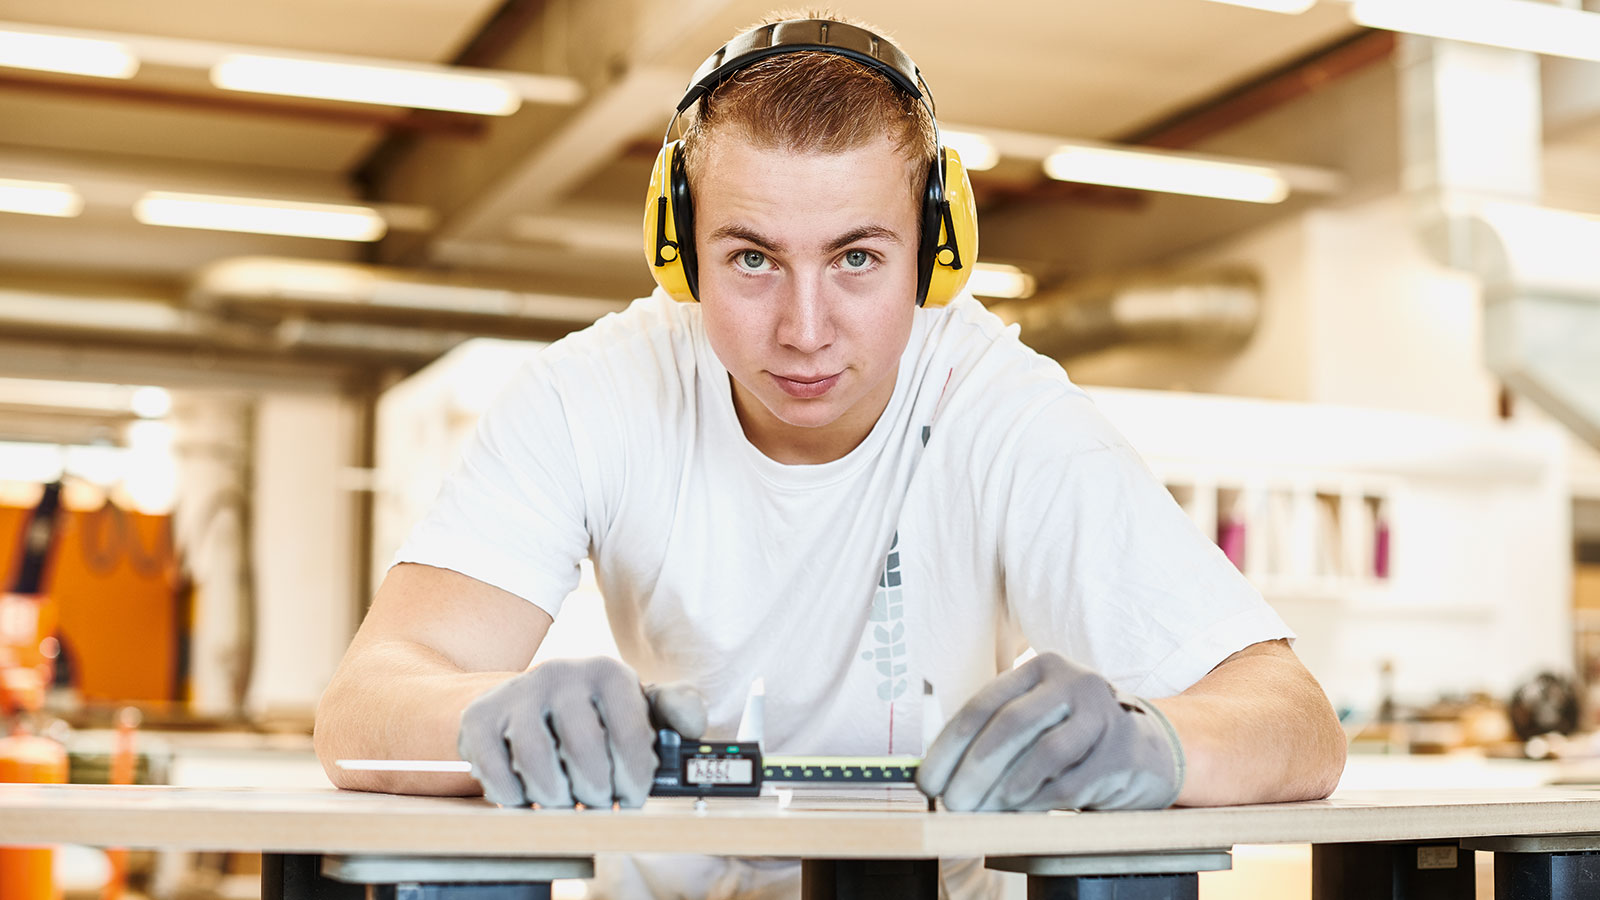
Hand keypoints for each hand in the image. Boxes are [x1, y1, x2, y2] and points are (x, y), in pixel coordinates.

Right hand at [457, 656, 705, 807]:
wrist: (526, 700)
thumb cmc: (596, 713)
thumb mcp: (639, 706)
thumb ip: (676, 711)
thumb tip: (693, 724)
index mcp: (609, 672)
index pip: (630, 734)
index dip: (635, 778)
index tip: (632, 796)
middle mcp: (562, 673)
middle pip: (585, 753)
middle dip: (597, 792)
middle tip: (599, 802)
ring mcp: (517, 694)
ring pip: (539, 764)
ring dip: (557, 798)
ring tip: (567, 800)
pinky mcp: (479, 718)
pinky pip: (496, 773)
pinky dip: (516, 798)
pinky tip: (528, 795)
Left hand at [916, 652, 1183, 810]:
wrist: (1140, 750)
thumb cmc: (1069, 737)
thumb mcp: (1033, 721)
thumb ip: (991, 737)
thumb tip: (939, 776)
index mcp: (1039, 668)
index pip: (983, 704)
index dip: (949, 746)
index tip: (927, 782)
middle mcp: (1073, 681)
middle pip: (1011, 724)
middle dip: (974, 770)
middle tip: (953, 804)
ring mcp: (1102, 714)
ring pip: (1044, 752)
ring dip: (1008, 788)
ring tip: (986, 809)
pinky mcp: (1121, 751)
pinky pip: (1072, 782)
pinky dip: (1040, 801)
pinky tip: (1021, 811)